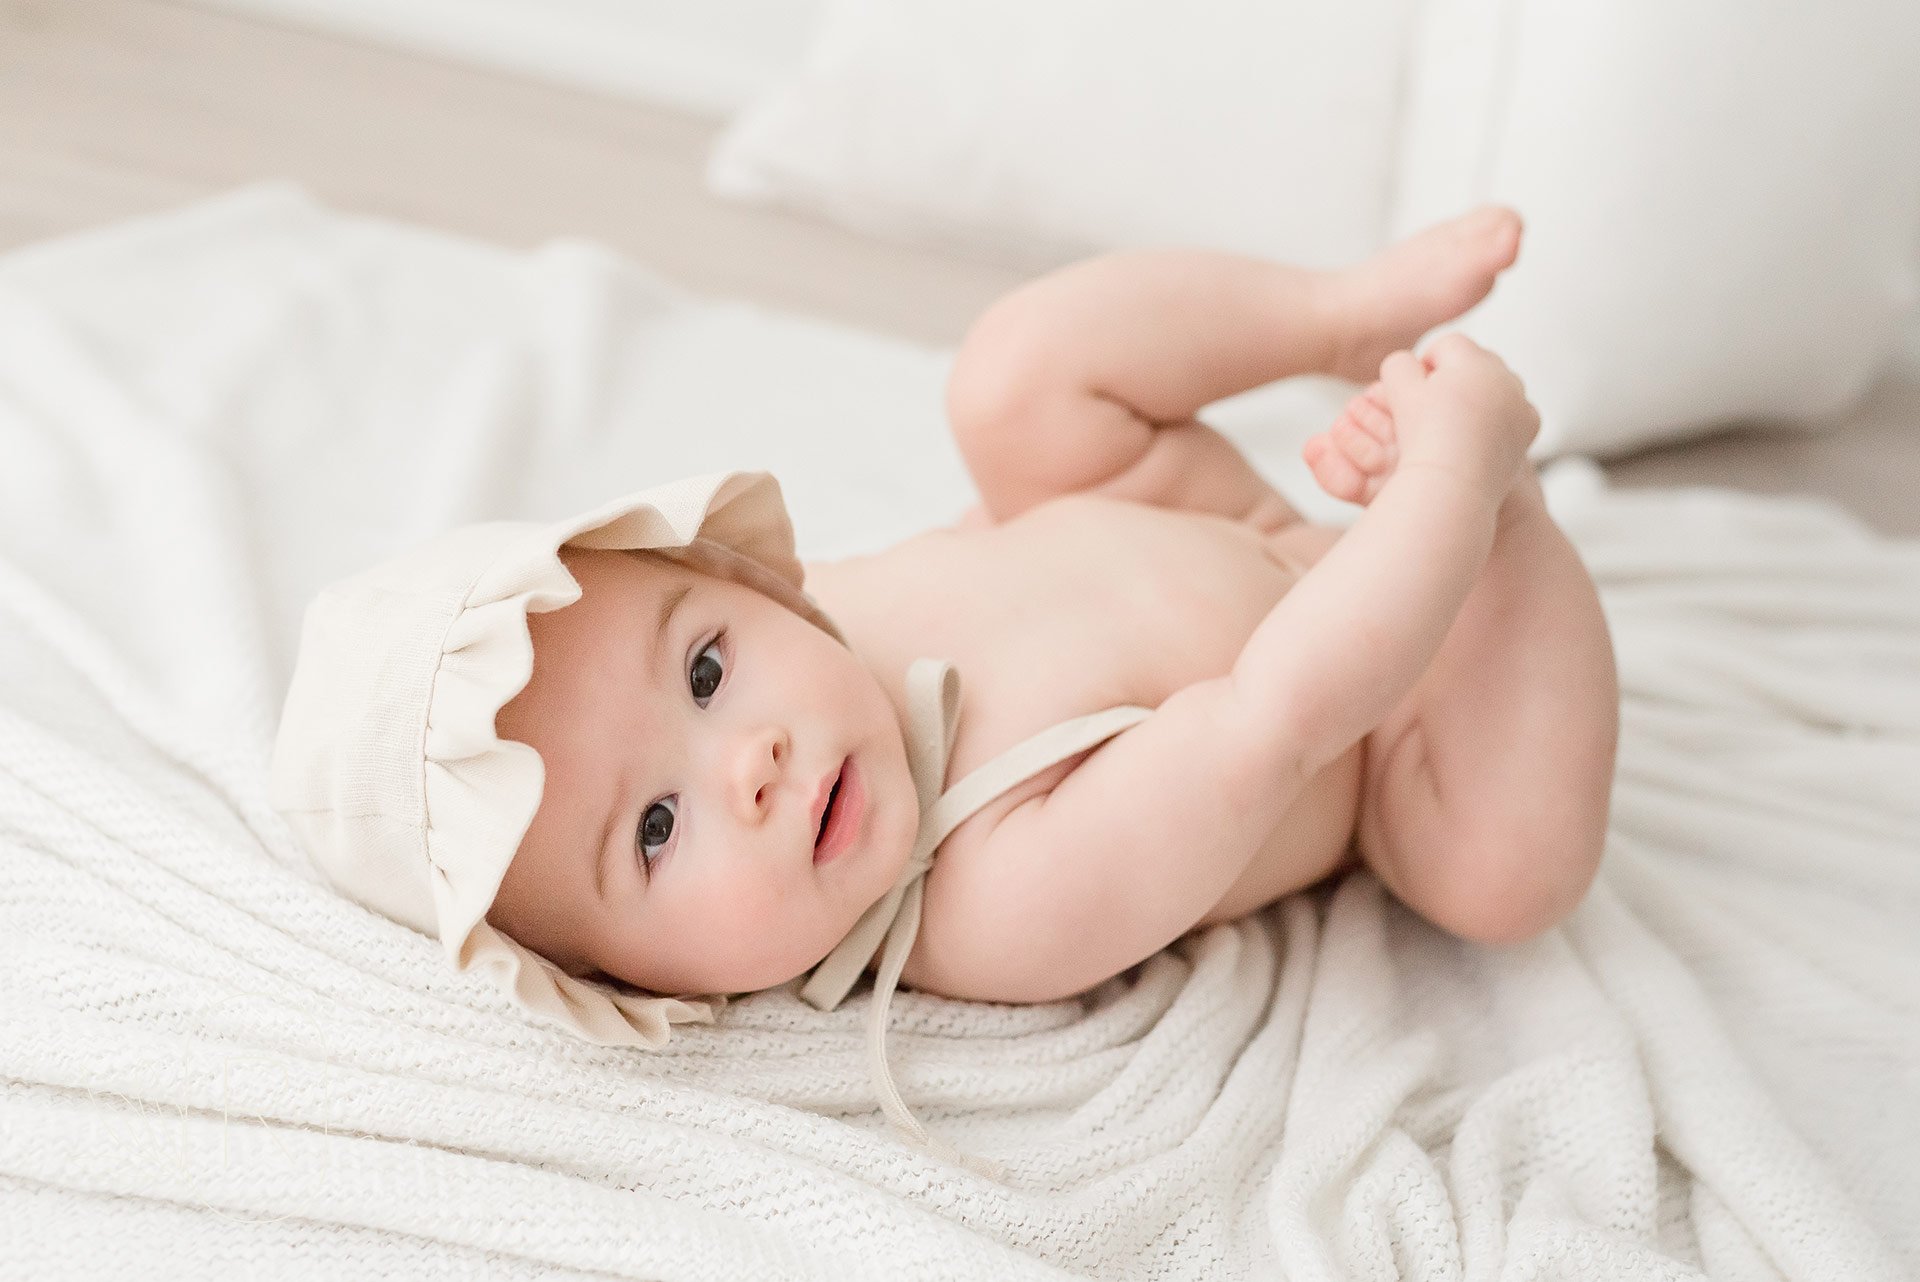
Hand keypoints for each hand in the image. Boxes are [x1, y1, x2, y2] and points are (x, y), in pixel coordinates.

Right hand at [1305, 336, 1537, 504]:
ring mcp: (1521, 401)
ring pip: (1495, 386)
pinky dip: (1496, 419)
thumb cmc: (1423, 437)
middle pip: (1475, 363)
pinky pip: (1512, 411)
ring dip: (1476, 397)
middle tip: (1432, 410)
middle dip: (1454, 379)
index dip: (1426, 367)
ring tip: (1452, 425)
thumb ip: (1398, 364)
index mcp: (1473, 359)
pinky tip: (1475, 436)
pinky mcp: (1529, 427)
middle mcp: (1504, 374)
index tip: (1415, 394)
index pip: (1447, 346)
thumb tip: (1407, 362)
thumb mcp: (1398, 390)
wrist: (1453, 485)